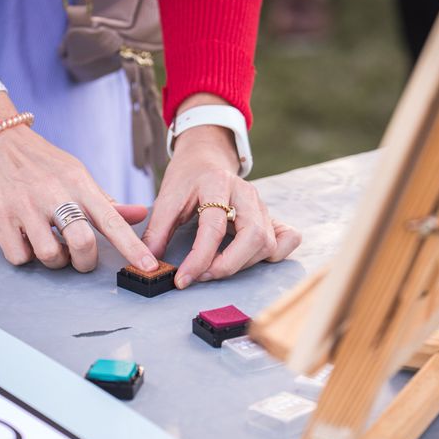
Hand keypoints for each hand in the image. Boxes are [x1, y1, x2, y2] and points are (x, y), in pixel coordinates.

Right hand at [0, 42, 157, 272]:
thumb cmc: (45, 164)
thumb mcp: (78, 174)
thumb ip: (107, 201)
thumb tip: (141, 215)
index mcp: (80, 184)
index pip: (112, 220)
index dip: (132, 247)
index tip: (149, 266)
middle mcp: (55, 194)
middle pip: (82, 244)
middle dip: (85, 262)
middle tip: (79, 256)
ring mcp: (25, 206)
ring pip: (49, 256)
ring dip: (54, 260)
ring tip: (51, 243)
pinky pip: (19, 257)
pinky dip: (26, 256)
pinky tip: (26, 239)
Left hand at [143, 123, 301, 288]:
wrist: (206, 159)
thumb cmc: (186, 180)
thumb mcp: (166, 199)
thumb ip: (157, 232)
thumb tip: (149, 266)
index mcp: (217, 184)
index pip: (214, 227)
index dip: (199, 259)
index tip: (182, 279)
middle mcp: (246, 193)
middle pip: (253, 236)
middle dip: (227, 265)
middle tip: (203, 276)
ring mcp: (263, 205)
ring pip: (267, 243)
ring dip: (242, 264)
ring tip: (215, 268)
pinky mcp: (271, 216)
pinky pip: (289, 238)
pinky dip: (276, 254)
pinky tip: (250, 259)